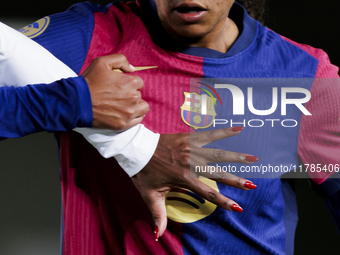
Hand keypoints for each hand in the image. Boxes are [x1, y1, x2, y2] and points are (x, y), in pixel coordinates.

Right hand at [81, 54, 148, 129]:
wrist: (77, 102)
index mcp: (131, 83)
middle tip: (118, 95)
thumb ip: (121, 60)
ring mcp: (129, 112)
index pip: (139, 83)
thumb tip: (132, 69)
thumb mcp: (102, 62)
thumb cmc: (89, 82)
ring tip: (126, 104)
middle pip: (140, 95)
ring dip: (137, 105)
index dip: (130, 83)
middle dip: (131, 94)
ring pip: (143, 108)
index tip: (120, 86)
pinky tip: (126, 113)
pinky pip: (138, 120)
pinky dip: (134, 116)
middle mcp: (133, 98)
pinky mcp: (123, 124)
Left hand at [131, 127, 257, 239]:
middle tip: (252, 185)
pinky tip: (238, 129)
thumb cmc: (144, 172)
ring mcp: (192, 149)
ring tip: (253, 158)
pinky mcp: (190, 138)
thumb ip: (158, 215)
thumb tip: (158, 235)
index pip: (208, 193)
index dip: (224, 201)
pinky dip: (224, 132)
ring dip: (237, 157)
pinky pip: (209, 134)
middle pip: (218, 174)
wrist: (138, 149)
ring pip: (218, 154)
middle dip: (236, 180)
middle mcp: (191, 164)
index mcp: (184, 179)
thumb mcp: (150, 195)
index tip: (238, 207)